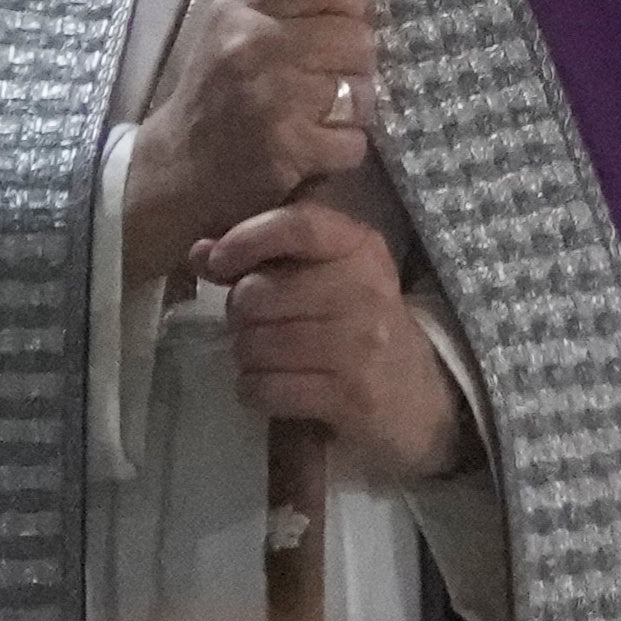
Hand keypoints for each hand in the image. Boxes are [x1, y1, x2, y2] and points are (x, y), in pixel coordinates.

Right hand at [127, 0, 382, 281]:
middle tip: (327, 85)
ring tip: (318, 118)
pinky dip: (341, 150)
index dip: (349, 1)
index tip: (343, 25)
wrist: (173, 174)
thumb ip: (285, 8)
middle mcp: (253, 45)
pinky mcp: (287, 146)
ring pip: (362, 90)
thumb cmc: (214, 98)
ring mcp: (271, 97)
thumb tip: (359, 4)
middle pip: (356, 36)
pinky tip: (312, 150)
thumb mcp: (230, 33)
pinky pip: (353, 140)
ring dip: (351, 111)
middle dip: (354, 65)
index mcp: (238, 9)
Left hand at [197, 202, 474, 492]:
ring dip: (247, 356)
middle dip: (240, 316)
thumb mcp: (328, 277)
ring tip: (269, 358)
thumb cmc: (363, 324)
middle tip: (257, 326)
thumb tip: (198, 252)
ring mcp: (360, 344)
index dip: (246, 239)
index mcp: (361, 249)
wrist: (422, 393)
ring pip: (255, 345)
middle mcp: (364, 290)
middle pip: (257, 294)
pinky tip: (273, 386)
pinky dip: (256, 390)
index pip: (298, 225)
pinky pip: (266, 388)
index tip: (219, 263)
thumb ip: (265, 258)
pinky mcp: (351, 394)